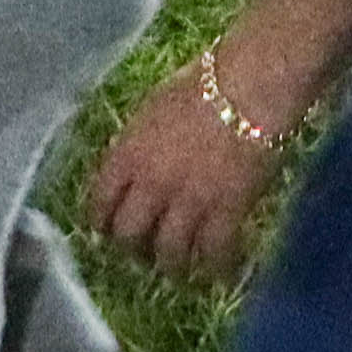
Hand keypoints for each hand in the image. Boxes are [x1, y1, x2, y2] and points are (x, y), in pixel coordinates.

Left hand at [86, 67, 284, 279]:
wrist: (252, 84)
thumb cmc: (205, 81)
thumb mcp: (154, 105)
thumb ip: (139, 141)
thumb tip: (133, 162)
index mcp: (128, 153)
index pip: (99, 202)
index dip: (101, 222)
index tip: (106, 230)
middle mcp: (151, 184)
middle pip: (129, 236)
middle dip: (133, 249)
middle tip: (144, 253)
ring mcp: (188, 202)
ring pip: (169, 254)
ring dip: (172, 266)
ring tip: (180, 269)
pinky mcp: (226, 212)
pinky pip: (215, 253)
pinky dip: (216, 266)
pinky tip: (218, 270)